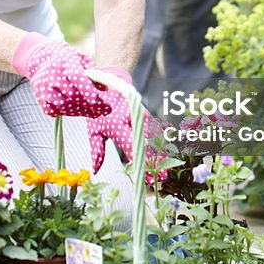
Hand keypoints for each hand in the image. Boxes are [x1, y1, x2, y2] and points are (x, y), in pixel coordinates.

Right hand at [12, 34, 104, 117]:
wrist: (42, 60)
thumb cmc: (68, 60)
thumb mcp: (83, 59)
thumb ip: (94, 73)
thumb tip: (104, 89)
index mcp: (66, 62)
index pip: (77, 78)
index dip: (90, 92)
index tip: (103, 103)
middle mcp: (53, 75)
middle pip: (72, 95)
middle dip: (90, 106)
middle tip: (104, 111)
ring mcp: (45, 87)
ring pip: (64, 106)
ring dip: (81, 112)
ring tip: (94, 112)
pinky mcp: (41, 98)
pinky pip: (55, 111)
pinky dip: (68, 113)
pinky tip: (78, 110)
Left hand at [85, 68, 166, 182]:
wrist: (110, 86)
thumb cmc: (100, 112)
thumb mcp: (94, 130)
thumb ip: (97, 151)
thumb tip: (95, 170)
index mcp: (118, 125)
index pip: (131, 148)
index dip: (140, 163)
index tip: (146, 177)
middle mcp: (133, 120)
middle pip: (147, 144)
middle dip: (155, 162)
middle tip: (162, 177)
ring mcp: (142, 116)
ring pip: (155, 137)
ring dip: (161, 153)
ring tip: (166, 169)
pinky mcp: (147, 115)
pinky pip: (157, 129)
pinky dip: (162, 141)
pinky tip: (168, 151)